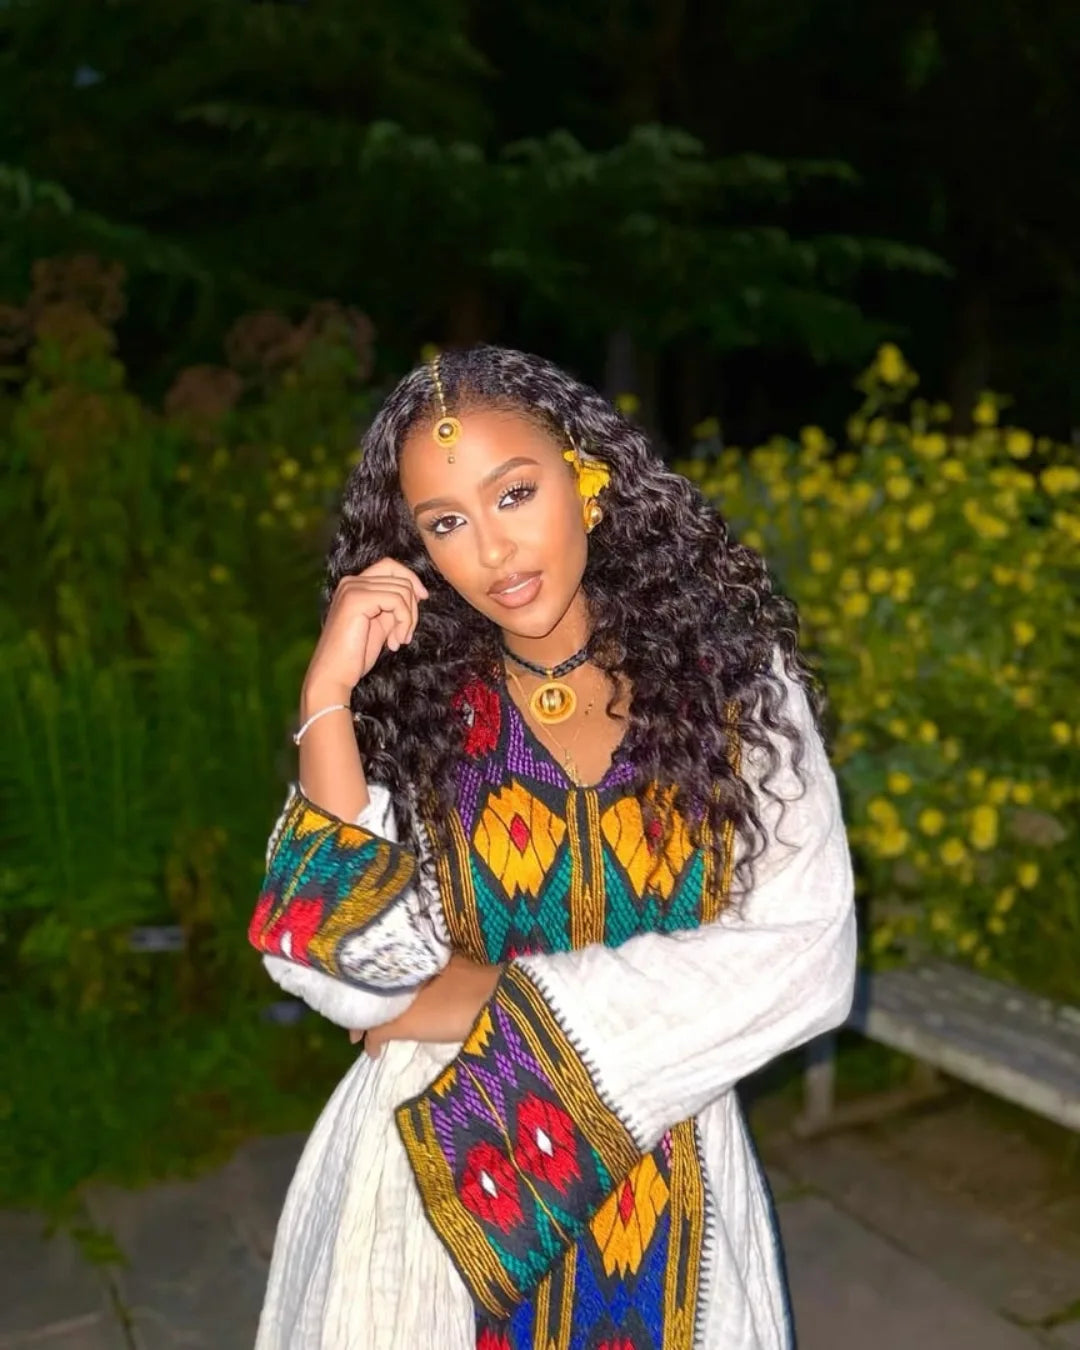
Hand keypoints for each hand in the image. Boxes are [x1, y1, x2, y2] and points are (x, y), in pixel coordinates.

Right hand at [303, 558, 428, 701]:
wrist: (333, 675)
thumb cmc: (355, 655)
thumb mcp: (380, 624)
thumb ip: (394, 606)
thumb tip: (418, 592)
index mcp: (354, 585)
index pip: (390, 566)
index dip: (411, 580)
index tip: (423, 599)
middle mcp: (351, 582)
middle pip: (400, 577)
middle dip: (412, 607)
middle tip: (405, 634)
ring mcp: (352, 589)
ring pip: (402, 590)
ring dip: (408, 619)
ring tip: (399, 641)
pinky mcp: (356, 600)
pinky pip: (396, 601)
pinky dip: (403, 622)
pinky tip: (394, 643)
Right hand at [352, 954, 504, 1057]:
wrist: (502, 1001)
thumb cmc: (452, 1008)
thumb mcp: (410, 1022)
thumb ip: (380, 1030)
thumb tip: (366, 1044)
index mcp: (404, 957)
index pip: (369, 981)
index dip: (357, 1010)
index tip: (353, 1038)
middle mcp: (420, 954)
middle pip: (387, 982)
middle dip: (374, 1007)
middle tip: (364, 1035)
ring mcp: (442, 961)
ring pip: (406, 984)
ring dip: (393, 1005)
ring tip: (386, 1029)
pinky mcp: (460, 970)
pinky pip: (424, 984)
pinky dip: (412, 1001)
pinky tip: (413, 1015)